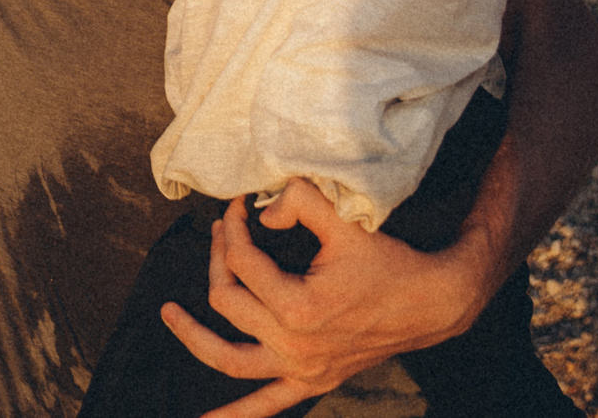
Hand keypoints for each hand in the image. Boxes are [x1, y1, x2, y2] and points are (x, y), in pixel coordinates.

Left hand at [158, 182, 485, 417]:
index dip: (232, 228)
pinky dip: (237, 415)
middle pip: (227, 299)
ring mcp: (302, 368)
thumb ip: (299, 201)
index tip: (237, 206)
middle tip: (223, 231)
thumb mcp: (344, 221)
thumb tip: (259, 211)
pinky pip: (268, 405)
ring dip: (194, 337)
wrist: (431, 302)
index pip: (242, 261)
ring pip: (230, 359)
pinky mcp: (313, 381)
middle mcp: (295, 344)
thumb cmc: (388, 260)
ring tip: (167, 313)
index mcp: (298, 306)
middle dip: (219, 258)